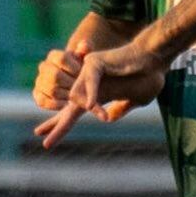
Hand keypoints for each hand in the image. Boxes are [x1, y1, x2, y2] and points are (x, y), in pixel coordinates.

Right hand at [32, 47, 79, 111]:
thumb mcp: (85, 58)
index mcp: (53, 55)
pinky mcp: (37, 94)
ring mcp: (39, 81)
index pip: (61, 58)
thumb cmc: (81, 68)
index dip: (74, 67)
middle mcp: (43, 67)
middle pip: (55, 75)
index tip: (83, 74)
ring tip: (77, 97)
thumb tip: (84, 45)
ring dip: (66, 95)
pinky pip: (42, 101)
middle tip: (81, 89)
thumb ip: (85, 51)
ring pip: (51, 89)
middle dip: (70, 84)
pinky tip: (68, 105)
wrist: (74, 81)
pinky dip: (55, 105)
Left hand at [35, 41, 167, 148]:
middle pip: (68, 105)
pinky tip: (92, 105)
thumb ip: (121, 108)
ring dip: (86, 107)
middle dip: (56, 122)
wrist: (156, 60)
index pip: (75, 111)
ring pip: (78, 96)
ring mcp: (90, 72)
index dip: (60, 123)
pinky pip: (89, 81)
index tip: (44, 136)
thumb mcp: (136, 100)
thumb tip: (108, 118)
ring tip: (97, 111)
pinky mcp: (95, 63)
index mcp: (99, 94)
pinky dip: (90, 93)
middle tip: (39, 135)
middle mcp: (90, 84)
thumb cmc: (150, 77)